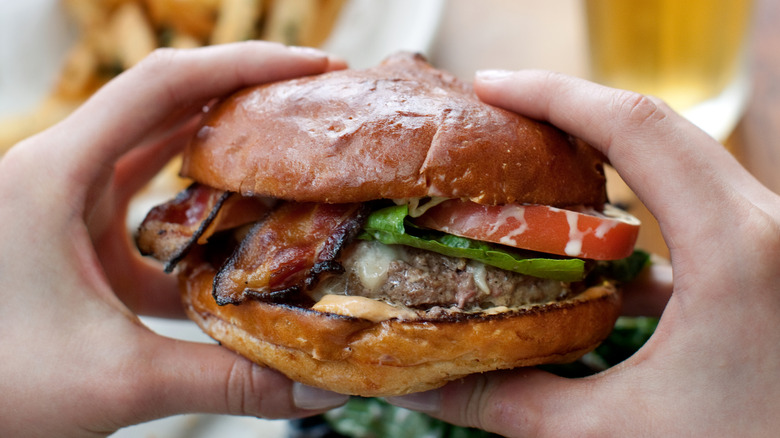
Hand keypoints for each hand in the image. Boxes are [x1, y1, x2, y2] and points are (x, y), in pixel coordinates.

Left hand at [0, 42, 349, 437]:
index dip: (245, 65)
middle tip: (315, 102)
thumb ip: (225, 383)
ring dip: (222, 151)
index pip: (163, 86)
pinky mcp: (74, 238)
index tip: (315, 67)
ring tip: (289, 152)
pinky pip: (146, 205)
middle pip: (167, 106)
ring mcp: (65, 205)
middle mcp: (59, 174)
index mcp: (56, 175)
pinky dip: (196, 212)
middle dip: (245, 96)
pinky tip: (237, 237)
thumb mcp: (118, 379)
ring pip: (156, 153)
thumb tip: (319, 390)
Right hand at [387, 70, 779, 435]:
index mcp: (738, 249)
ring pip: (682, 161)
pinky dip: (642, 208)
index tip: (489, 86)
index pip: (634, 128)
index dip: (552, 95)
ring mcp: (776, 237)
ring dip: (607, 159)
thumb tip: (422, 390)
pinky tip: (598, 255)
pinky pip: (700, 204)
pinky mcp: (771, 258)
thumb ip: (513, 404)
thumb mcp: (618, 433)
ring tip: (537, 171)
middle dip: (571, 112)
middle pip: (657, 127)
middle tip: (500, 115)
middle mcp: (769, 224)